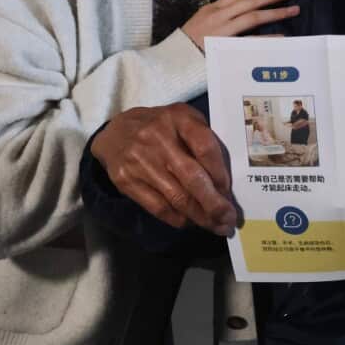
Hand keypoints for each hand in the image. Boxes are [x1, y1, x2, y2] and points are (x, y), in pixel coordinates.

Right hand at [91, 103, 237, 235]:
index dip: (221, 175)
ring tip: (215, 226)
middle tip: (228, 220)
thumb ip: (205, 142)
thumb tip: (224, 184)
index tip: (229, 193)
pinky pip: (157, 207)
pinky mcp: (126, 181)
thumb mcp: (185, 120)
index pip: (205, 149)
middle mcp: (158, 138)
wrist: (115, 132)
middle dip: (214, 204)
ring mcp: (139, 161)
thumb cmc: (162, 128)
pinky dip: (177, 218)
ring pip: (176, 197)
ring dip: (199, 216)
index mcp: (179, 118)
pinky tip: (190, 222)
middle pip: (192, 178)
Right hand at [181, 0, 299, 50]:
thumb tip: (244, 12)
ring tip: (294, 9)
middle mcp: (218, 15)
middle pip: (250, 0)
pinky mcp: (224, 47)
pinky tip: (283, 37)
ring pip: (252, 16)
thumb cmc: (188, 44)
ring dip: (275, 12)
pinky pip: (250, 41)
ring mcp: (221, 30)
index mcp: (213, 8)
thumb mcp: (203, 23)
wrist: (171, 62)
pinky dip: (267, 38)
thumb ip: (222, 17)